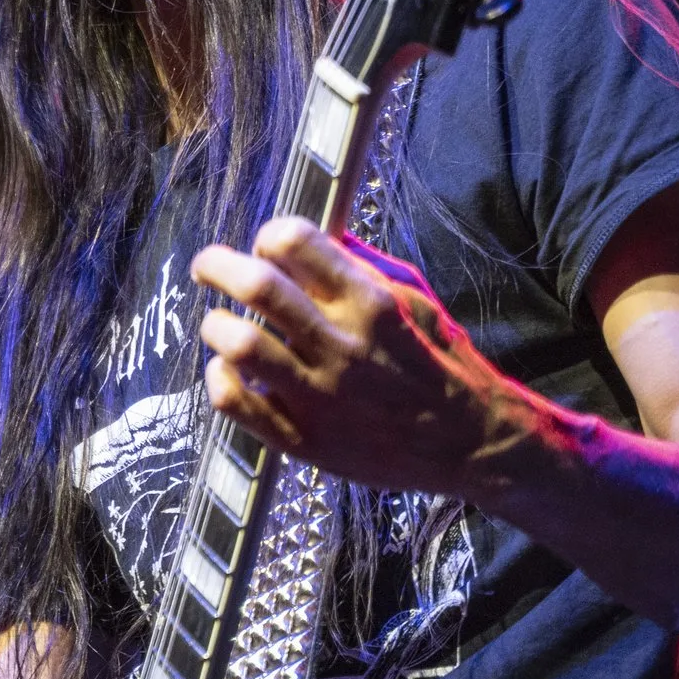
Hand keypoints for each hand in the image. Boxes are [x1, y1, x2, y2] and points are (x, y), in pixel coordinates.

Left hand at [188, 217, 540, 496]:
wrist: (470, 442)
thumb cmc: (439, 362)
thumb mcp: (414, 298)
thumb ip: (361, 264)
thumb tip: (309, 236)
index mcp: (370, 301)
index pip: (294, 241)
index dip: (267, 236)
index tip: (263, 247)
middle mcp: (343, 345)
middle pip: (257, 286)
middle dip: (218, 265)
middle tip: (207, 266)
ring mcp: (322, 396)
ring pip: (240, 344)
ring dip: (217, 325)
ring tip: (221, 324)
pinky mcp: (305, 441)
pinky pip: (236, 403)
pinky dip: (219, 379)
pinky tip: (229, 371)